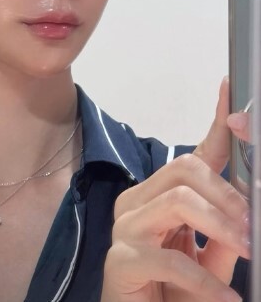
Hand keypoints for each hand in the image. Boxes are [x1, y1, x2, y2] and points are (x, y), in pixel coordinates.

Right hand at [101, 77, 249, 301]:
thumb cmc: (174, 292)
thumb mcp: (210, 258)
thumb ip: (227, 228)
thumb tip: (250, 201)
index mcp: (156, 197)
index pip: (190, 156)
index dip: (215, 124)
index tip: (228, 88)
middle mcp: (136, 202)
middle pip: (184, 168)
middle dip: (226, 193)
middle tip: (251, 227)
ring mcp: (124, 227)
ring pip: (178, 200)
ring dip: (219, 225)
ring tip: (245, 252)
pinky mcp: (120, 260)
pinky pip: (170, 258)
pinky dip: (204, 280)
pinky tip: (224, 299)